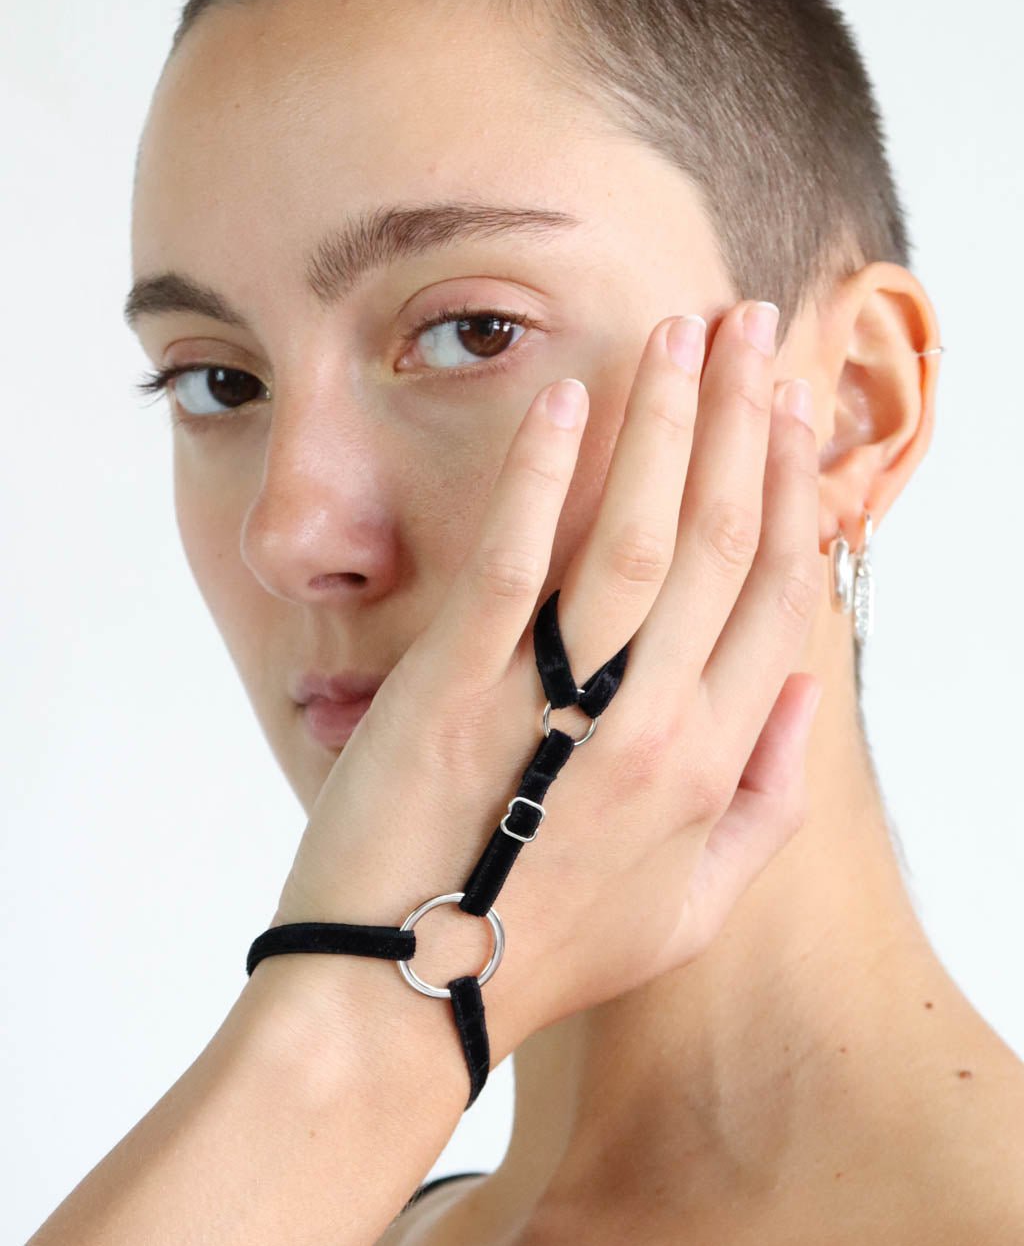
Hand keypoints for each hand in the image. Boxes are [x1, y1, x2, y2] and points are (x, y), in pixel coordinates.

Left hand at [269, 299, 822, 1060]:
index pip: (776, 599)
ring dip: (668, 421)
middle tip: (754, 328)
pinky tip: (568, 399)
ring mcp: (557, 700)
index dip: (791, 495)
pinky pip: (516, 561)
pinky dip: (542, 474)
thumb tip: (804, 693)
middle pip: (720, 541)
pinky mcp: (457, 685)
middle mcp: (654, 722)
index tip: (793, 418)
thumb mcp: (692, 905)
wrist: (407, 994)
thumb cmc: (547, 950)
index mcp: (711, 763)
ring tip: (686, 332)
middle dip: (745, 422)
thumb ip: (767, 800)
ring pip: (638, 534)